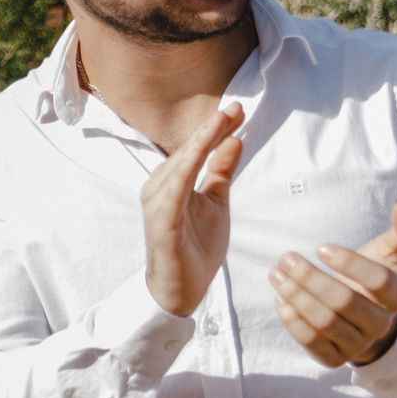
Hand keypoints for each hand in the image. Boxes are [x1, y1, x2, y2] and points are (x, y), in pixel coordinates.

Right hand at [142, 102, 244, 317]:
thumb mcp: (216, 202)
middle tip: (235, 108)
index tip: (239, 110)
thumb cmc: (195, 246)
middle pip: (187, 152)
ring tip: (220, 122)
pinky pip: (173, 192)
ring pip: (179, 166)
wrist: (182, 289)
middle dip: (210, 129)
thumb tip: (233, 140)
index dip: (216, 129)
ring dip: (198, 143)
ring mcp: (157, 205)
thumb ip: (220, 172)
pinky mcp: (160, 223)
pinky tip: (197, 154)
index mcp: (172, 182)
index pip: (196, 149)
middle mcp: (159, 188)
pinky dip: (185, 170)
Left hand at [271, 203, 396, 368]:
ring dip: (296, 297)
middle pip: (345, 302)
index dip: (349, 263)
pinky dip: (293, 322)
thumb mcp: (390, 252)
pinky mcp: (336, 358)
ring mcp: (359, 344)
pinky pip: (313, 343)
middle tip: (286, 258)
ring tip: (276, 273)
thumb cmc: (374, 275)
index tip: (320, 246)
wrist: (367, 316)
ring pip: (326, 323)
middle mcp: (382, 323)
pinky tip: (280, 299)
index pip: (378, 281)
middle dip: (310, 278)